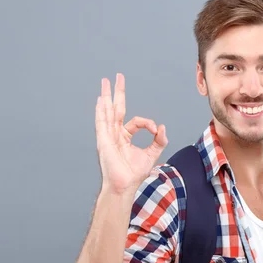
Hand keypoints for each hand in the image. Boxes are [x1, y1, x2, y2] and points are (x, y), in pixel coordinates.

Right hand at [95, 73, 167, 194]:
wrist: (125, 185)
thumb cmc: (134, 174)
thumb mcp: (152, 154)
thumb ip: (159, 141)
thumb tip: (162, 127)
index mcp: (124, 137)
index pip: (136, 121)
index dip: (147, 123)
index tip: (155, 130)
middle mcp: (114, 134)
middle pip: (116, 108)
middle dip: (117, 92)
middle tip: (117, 77)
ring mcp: (107, 136)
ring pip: (107, 111)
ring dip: (106, 96)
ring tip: (105, 81)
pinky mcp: (103, 140)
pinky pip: (101, 122)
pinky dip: (101, 111)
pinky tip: (100, 99)